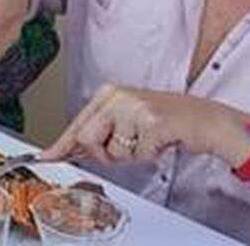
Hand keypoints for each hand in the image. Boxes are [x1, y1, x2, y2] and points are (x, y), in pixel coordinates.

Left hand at [41, 85, 249, 165]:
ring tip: (146, 141)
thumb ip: (99, 134)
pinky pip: (138, 155)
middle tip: (126, 148)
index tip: (46, 156)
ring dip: (131, 156)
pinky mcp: (151, 122)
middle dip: (104, 155)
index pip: (77, 124)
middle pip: (87, 139)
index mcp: (108, 94)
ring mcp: (134, 107)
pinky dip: (149, 156)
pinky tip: (159, 142)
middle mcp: (117, 96)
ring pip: (113, 152)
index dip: (61, 144)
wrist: (203, 119)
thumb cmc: (164, 122)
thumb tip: (70, 151)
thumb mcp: (126, 120)